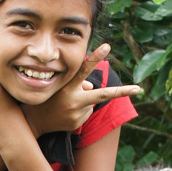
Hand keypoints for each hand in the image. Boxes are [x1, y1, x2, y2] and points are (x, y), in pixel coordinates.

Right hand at [23, 43, 139, 137]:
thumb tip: (92, 87)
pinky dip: (79, 111)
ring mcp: (77, 114)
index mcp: (67, 87)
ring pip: (91, 102)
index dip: (95, 57)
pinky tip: (65, 113)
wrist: (32, 123)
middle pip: (103, 95)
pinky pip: (86, 113)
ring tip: (65, 105)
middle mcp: (74, 101)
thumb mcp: (57, 85)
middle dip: (122, 91)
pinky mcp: (77, 124)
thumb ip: (77, 83)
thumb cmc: (45, 98)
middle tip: (139, 89)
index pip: (83, 69)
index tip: (107, 46)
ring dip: (83, 101)